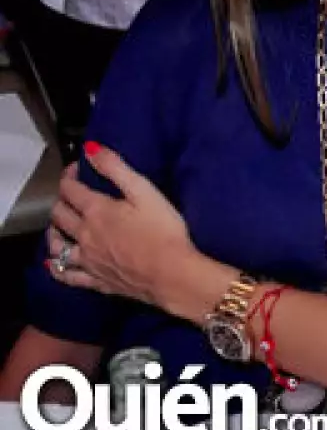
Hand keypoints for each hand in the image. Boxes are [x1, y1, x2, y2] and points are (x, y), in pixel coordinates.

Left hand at [47, 143, 197, 310]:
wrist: (170, 273)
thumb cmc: (163, 230)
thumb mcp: (145, 192)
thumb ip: (116, 169)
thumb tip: (91, 149)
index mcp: (96, 211)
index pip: (71, 188)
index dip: (70, 175)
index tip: (77, 168)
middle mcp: (84, 234)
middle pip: (59, 215)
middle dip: (61, 200)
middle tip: (72, 194)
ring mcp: (87, 260)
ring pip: (56, 245)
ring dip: (53, 232)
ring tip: (58, 225)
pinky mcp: (95, 280)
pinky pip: (67, 275)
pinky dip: (56, 268)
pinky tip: (53, 264)